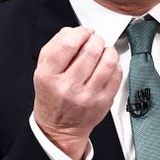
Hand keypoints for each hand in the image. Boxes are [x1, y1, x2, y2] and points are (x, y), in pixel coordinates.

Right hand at [33, 27, 120, 159]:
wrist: (60, 128)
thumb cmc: (52, 95)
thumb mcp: (42, 70)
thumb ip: (54, 46)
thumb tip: (72, 31)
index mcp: (48, 76)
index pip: (68, 44)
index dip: (80, 32)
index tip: (85, 31)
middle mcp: (67, 86)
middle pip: (90, 50)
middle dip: (96, 39)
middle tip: (95, 40)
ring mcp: (87, 96)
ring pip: (107, 61)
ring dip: (108, 50)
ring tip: (103, 51)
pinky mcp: (103, 102)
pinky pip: (117, 75)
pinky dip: (115, 64)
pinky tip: (108, 65)